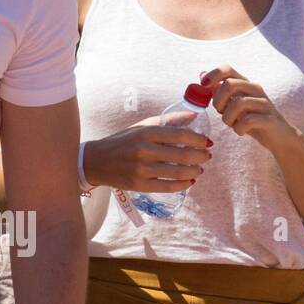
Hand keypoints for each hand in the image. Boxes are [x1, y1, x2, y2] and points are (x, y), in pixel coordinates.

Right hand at [84, 113, 210, 192]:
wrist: (96, 161)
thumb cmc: (122, 142)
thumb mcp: (142, 127)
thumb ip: (167, 121)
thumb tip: (194, 116)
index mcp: (145, 133)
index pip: (180, 135)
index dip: (198, 139)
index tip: (207, 141)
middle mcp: (143, 151)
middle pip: (182, 155)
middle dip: (200, 156)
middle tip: (206, 156)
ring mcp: (141, 170)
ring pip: (178, 173)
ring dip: (194, 171)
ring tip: (200, 169)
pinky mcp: (139, 185)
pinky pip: (167, 187)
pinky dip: (182, 184)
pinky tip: (189, 181)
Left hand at [201, 67, 295, 154]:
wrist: (278, 137)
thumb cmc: (252, 120)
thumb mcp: (233, 105)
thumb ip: (219, 91)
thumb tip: (202, 74)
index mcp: (245, 84)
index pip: (227, 69)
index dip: (213, 75)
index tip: (204, 86)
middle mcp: (255, 89)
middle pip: (229, 85)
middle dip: (218, 101)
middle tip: (221, 113)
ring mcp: (264, 103)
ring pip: (238, 103)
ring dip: (228, 118)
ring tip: (231, 124)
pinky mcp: (269, 119)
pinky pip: (248, 121)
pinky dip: (239, 128)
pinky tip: (241, 131)